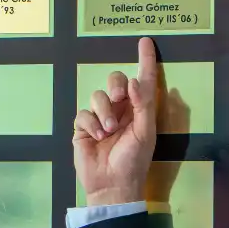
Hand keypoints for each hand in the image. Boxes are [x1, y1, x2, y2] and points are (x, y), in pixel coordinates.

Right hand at [72, 37, 158, 205]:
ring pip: (97, 95)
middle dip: (116, 85)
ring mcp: (100, 118)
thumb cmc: (133, 161)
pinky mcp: (83, 128)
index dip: (145, 61)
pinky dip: (90, 123)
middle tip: (120, 98)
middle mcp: (120, 110)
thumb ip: (143, 106)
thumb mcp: (145, 133)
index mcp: (139, 110)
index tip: (145, 42)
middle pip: (115, 80)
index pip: (143, 80)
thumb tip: (134, 82)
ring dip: (104, 111)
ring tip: (108, 131)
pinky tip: (97, 137)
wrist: (112, 185)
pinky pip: (83, 113)